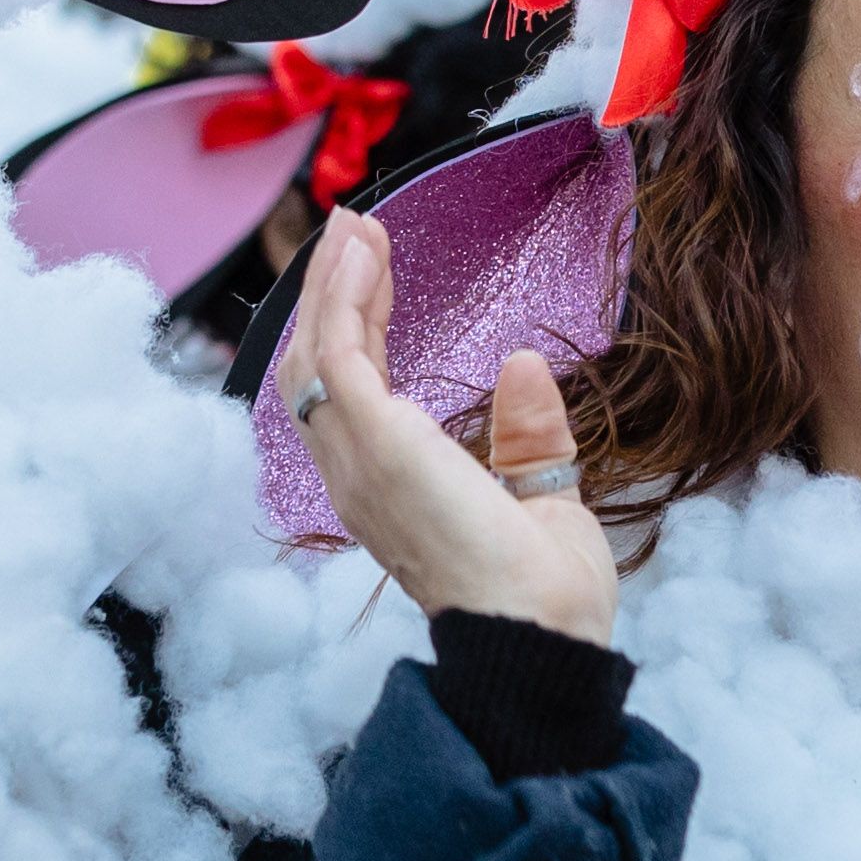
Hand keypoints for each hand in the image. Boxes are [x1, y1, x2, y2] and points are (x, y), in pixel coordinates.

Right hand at [274, 207, 618, 645]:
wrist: (543, 632)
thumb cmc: (544, 591)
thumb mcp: (540, 495)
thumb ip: (526, 436)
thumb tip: (523, 366)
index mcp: (388, 489)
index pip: (349, 393)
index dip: (354, 327)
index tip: (372, 269)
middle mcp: (357, 476)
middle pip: (316, 367)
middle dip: (332, 294)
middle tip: (353, 230)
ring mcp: (360, 461)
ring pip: (316, 355)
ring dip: (332, 285)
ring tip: (353, 228)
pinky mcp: (377, 444)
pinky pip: (338, 358)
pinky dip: (342, 300)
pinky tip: (361, 255)